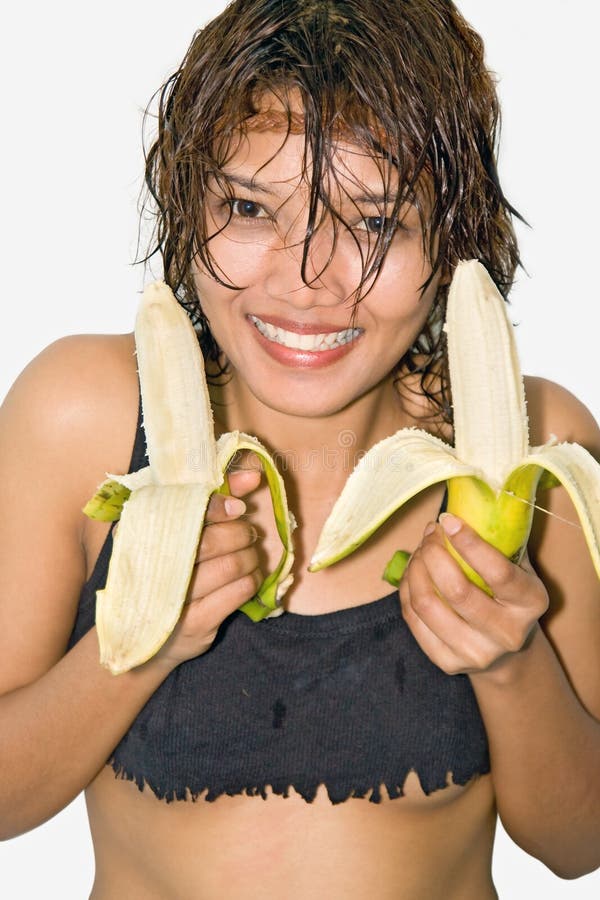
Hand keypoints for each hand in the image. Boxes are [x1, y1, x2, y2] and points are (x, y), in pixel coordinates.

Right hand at [153, 468, 262, 669]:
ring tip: (248, 555)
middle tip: (246, 533)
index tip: (238, 507)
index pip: (185, 510)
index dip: (218, 505)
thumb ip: (210, 500)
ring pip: (231, 566)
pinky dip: (251, 580)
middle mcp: (153, 565)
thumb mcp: (173, 531)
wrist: (141, 637)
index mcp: (142, 533)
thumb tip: (252, 475)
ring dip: (249, 556)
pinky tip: (248, 577)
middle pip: (213, 540)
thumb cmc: (162, 572)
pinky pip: (238, 592)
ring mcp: (174, 598)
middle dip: (240, 533)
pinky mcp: (195, 624)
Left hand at [398, 513, 548, 675]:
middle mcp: (507, 634)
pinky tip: (413, 573)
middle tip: (431, 533)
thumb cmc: (508, 595)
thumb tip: (467, 502)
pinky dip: (406, 589)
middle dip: (434, 553)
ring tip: (420, 551)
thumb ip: (500, 541)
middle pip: (456, 590)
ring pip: (427, 605)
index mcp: (531, 604)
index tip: (448, 519)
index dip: (468, 542)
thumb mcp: (518, 567)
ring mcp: (475, 654)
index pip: (497, 572)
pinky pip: (413, 618)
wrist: (506, 651)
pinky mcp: (446, 663)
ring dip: (415, 569)